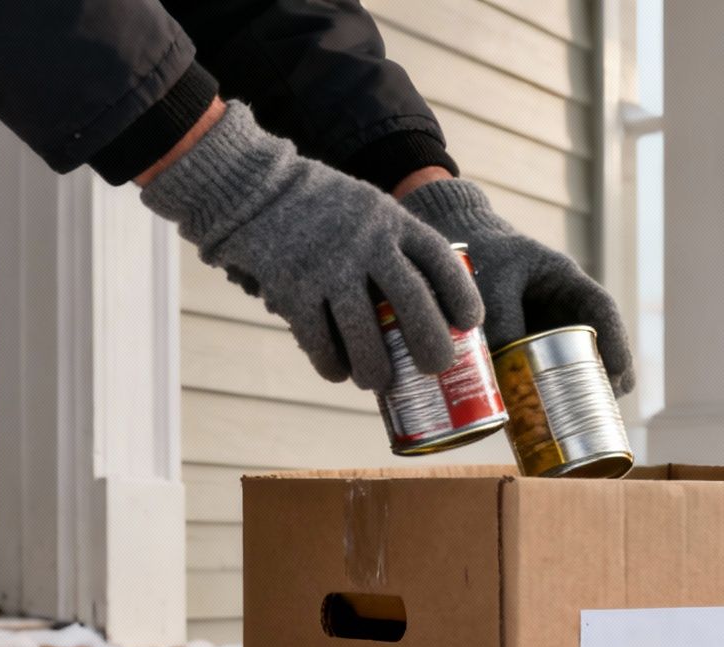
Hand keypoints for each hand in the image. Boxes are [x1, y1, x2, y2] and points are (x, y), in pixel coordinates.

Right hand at [138, 102, 483, 391]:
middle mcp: (365, 242)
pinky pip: (319, 340)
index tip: (470, 324)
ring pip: (363, 334)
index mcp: (390, 220)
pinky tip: (339, 373)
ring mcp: (327, 266)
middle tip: (437, 367)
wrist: (253, 188)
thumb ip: (396, 244)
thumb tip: (431, 306)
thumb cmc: (323, 207)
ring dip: (376, 367)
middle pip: (412, 302)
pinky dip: (331, 364)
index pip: (439, 259)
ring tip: (379, 381)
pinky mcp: (291, 288)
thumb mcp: (369, 207)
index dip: (461, 295)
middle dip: (431, 344)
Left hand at [400, 178, 634, 394]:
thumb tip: (505, 371)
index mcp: (564, 280)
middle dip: (606, 376)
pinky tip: (539, 415)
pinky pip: (538, 368)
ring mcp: (541, 326)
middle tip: (607, 407)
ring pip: (569, 360)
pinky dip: (542, 390)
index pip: (602, 311)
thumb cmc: (475, 252)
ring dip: (578, 388)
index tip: (620, 374)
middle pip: (594, 342)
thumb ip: (501, 318)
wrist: (447, 242)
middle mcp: (559, 306)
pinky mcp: (520, 344)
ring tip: (582, 420)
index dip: (617, 343)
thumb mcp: (491, 279)